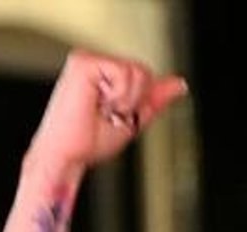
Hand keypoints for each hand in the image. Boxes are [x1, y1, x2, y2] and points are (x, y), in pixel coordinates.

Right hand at [31, 49, 186, 172]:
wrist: (67, 156)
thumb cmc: (89, 143)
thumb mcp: (132, 120)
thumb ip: (153, 100)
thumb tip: (179, 84)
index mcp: (104, 74)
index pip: (143, 77)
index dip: (138, 102)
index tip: (113, 117)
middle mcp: (95, 62)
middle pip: (144, 72)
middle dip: (134, 102)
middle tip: (106, 115)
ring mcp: (88, 59)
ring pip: (138, 71)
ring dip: (126, 101)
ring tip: (101, 110)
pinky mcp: (84, 62)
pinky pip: (124, 73)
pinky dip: (118, 96)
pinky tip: (97, 103)